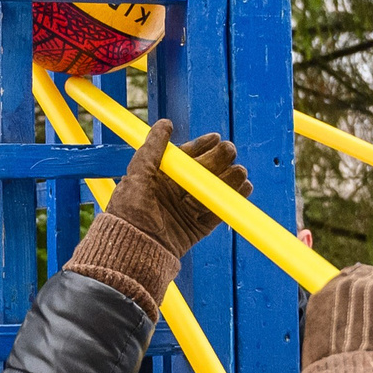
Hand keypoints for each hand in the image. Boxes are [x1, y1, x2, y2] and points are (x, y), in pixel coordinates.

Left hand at [102, 119, 250, 257]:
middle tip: (230, 151)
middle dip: (218, 161)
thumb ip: (152, 149)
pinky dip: (230, 201)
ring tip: (240, 171)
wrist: (131, 248)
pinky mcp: (195, 229)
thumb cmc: (128, 211)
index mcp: (159, 179)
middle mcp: (174, 194)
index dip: (200, 147)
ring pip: (211, 191)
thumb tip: (164, 124)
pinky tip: (244, 189)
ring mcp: (185, 211)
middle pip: (201, 173)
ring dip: (228, 180)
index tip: (215, 138)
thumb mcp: (137, 174)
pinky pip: (216, 213)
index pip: (184, 159)